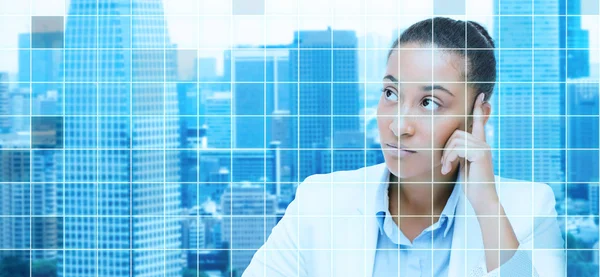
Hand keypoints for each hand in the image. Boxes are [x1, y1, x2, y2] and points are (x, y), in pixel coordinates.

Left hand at [440, 93, 497, 209]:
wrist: (483, 200)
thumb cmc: (472, 185)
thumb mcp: (464, 165)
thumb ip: (460, 152)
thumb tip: (452, 145)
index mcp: (480, 145)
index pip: (479, 123)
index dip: (478, 109)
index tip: (480, 96)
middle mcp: (483, 143)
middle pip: (456, 133)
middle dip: (445, 148)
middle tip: (444, 164)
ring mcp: (483, 147)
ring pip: (455, 140)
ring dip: (446, 155)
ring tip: (446, 168)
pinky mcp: (481, 154)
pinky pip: (457, 148)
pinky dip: (449, 159)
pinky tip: (448, 170)